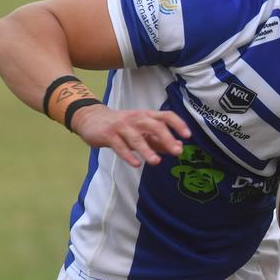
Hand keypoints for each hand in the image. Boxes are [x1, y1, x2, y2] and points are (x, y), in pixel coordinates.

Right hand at [70, 103, 191, 166]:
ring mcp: (122, 126)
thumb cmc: (122, 126)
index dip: (178, 124)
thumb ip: (159, 139)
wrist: (91, 119)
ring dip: (147, 150)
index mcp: (147, 115)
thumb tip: (178, 147)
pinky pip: (120, 146)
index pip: (166, 116)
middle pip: (154, 125)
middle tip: (176, 151)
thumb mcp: (141, 130)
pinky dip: (129, 155)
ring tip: (156, 162)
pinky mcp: (108, 135)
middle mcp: (136, 118)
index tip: (187, 135)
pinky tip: (137, 164)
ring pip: (136, 138)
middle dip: (166, 138)